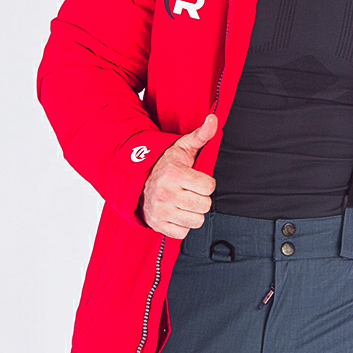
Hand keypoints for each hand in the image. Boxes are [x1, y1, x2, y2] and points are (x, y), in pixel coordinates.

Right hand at [140, 114, 217, 237]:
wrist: (139, 181)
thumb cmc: (165, 164)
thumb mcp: (182, 147)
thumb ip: (201, 135)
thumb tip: (213, 119)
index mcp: (174, 173)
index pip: (209, 186)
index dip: (206, 183)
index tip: (196, 179)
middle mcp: (165, 193)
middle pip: (205, 206)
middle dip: (201, 199)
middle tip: (190, 191)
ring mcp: (161, 211)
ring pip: (196, 221)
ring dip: (193, 213)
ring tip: (183, 202)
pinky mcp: (158, 225)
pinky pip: (183, 233)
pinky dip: (182, 225)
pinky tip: (176, 212)